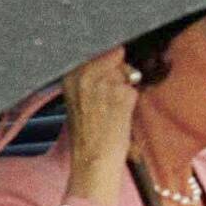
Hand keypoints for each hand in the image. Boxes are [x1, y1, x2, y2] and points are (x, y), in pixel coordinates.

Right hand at [63, 47, 139, 205]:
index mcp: (71, 74)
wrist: (93, 158)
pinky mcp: (122, 94)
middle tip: (113, 93)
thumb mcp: (77, 97)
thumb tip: (113, 55)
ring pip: (128, 70)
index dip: (110, 56)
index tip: (113, 63)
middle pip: (116, 53)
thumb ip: (89, 75)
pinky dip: (133, 99)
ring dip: (128, 85)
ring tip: (115, 106)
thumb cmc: (88, 131)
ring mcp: (104, 83)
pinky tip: (121, 114)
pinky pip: (135, 87)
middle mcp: (85, 74)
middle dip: (121, 68)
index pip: (97, 47)